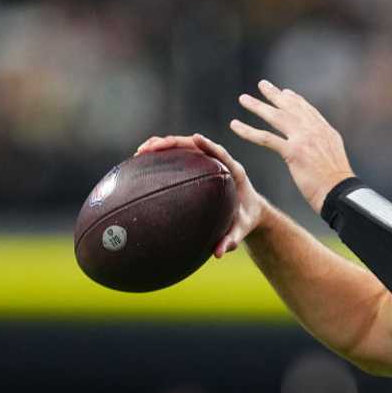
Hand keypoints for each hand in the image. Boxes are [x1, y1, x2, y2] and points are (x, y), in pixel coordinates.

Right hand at [135, 133, 268, 257]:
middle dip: (173, 142)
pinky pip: (180, 156)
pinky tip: (143, 161)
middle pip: (196, 145)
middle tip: (150, 148)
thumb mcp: (242, 229)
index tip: (195, 138)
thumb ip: (233, 239)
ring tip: (140, 151)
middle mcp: (220, 162)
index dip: (208, 145)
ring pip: (185, 147)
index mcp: (235, 172)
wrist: (250, 212)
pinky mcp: (199, 166)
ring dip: (163, 145)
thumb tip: (219, 254)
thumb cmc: (246, 219)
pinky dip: (163, 156)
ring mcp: (208, 162)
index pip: (221, 153)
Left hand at [230, 80, 354, 213]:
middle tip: (263, 85)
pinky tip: (235, 126)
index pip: (307, 110)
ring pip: (276, 117)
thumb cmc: (337, 183)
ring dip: (257, 106)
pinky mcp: (293, 152)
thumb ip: (324, 146)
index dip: (294, 99)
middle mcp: (314, 130)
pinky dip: (248, 131)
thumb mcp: (334, 157)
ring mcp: (303, 139)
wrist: (340, 192)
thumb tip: (319, 145)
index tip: (284, 92)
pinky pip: (266, 138)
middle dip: (275, 94)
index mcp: (325, 131)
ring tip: (243, 99)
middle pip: (290, 107)